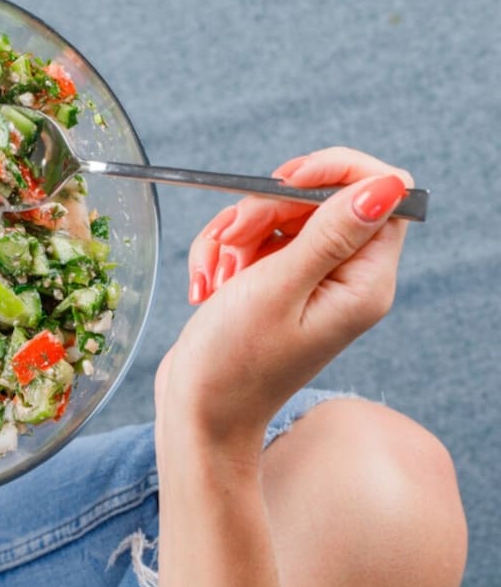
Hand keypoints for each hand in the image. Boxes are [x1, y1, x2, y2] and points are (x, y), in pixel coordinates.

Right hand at [154, 147, 413, 456]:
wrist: (198, 414)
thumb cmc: (235, 363)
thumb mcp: (278, 289)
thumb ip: (331, 233)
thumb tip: (388, 185)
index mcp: (364, 283)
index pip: (381, 193)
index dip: (333, 172)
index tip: (282, 180)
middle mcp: (345, 280)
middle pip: (317, 200)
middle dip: (263, 208)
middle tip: (230, 238)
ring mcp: (309, 282)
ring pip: (277, 216)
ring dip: (233, 233)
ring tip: (213, 276)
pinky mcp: (277, 285)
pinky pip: (253, 239)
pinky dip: (222, 251)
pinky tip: (206, 284)